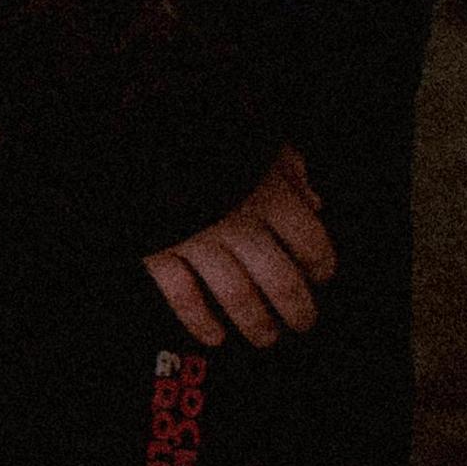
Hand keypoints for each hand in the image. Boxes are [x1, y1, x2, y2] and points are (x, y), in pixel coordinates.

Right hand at [143, 146, 334, 348]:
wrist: (143, 128)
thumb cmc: (210, 133)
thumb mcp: (258, 139)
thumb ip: (290, 169)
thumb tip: (315, 201)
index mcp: (267, 192)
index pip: (309, 240)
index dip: (322, 263)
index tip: (323, 276)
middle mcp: (237, 221)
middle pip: (279, 280)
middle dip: (297, 308)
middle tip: (304, 322)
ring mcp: (197, 240)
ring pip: (237, 296)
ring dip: (257, 323)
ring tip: (268, 337)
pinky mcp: (159, 251)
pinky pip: (183, 297)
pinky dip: (200, 321)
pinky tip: (215, 335)